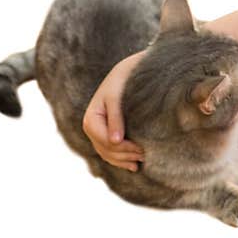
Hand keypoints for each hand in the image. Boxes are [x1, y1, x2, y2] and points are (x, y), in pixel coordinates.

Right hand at [82, 52, 144, 170]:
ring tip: (143, 160)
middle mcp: (92, 128)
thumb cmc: (123, 82)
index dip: (123, 147)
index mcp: (91, 119)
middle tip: (146, 155)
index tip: (141, 148)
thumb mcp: (117, 97)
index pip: (104, 140)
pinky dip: (121, 160)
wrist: (126, 72)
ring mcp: (98, 133)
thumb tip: (116, 141)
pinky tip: (134, 165)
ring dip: (124, 160)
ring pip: (108, 154)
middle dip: (125, 155)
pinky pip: (111, 152)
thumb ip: (116, 118)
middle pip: (106, 149)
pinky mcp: (107, 134)